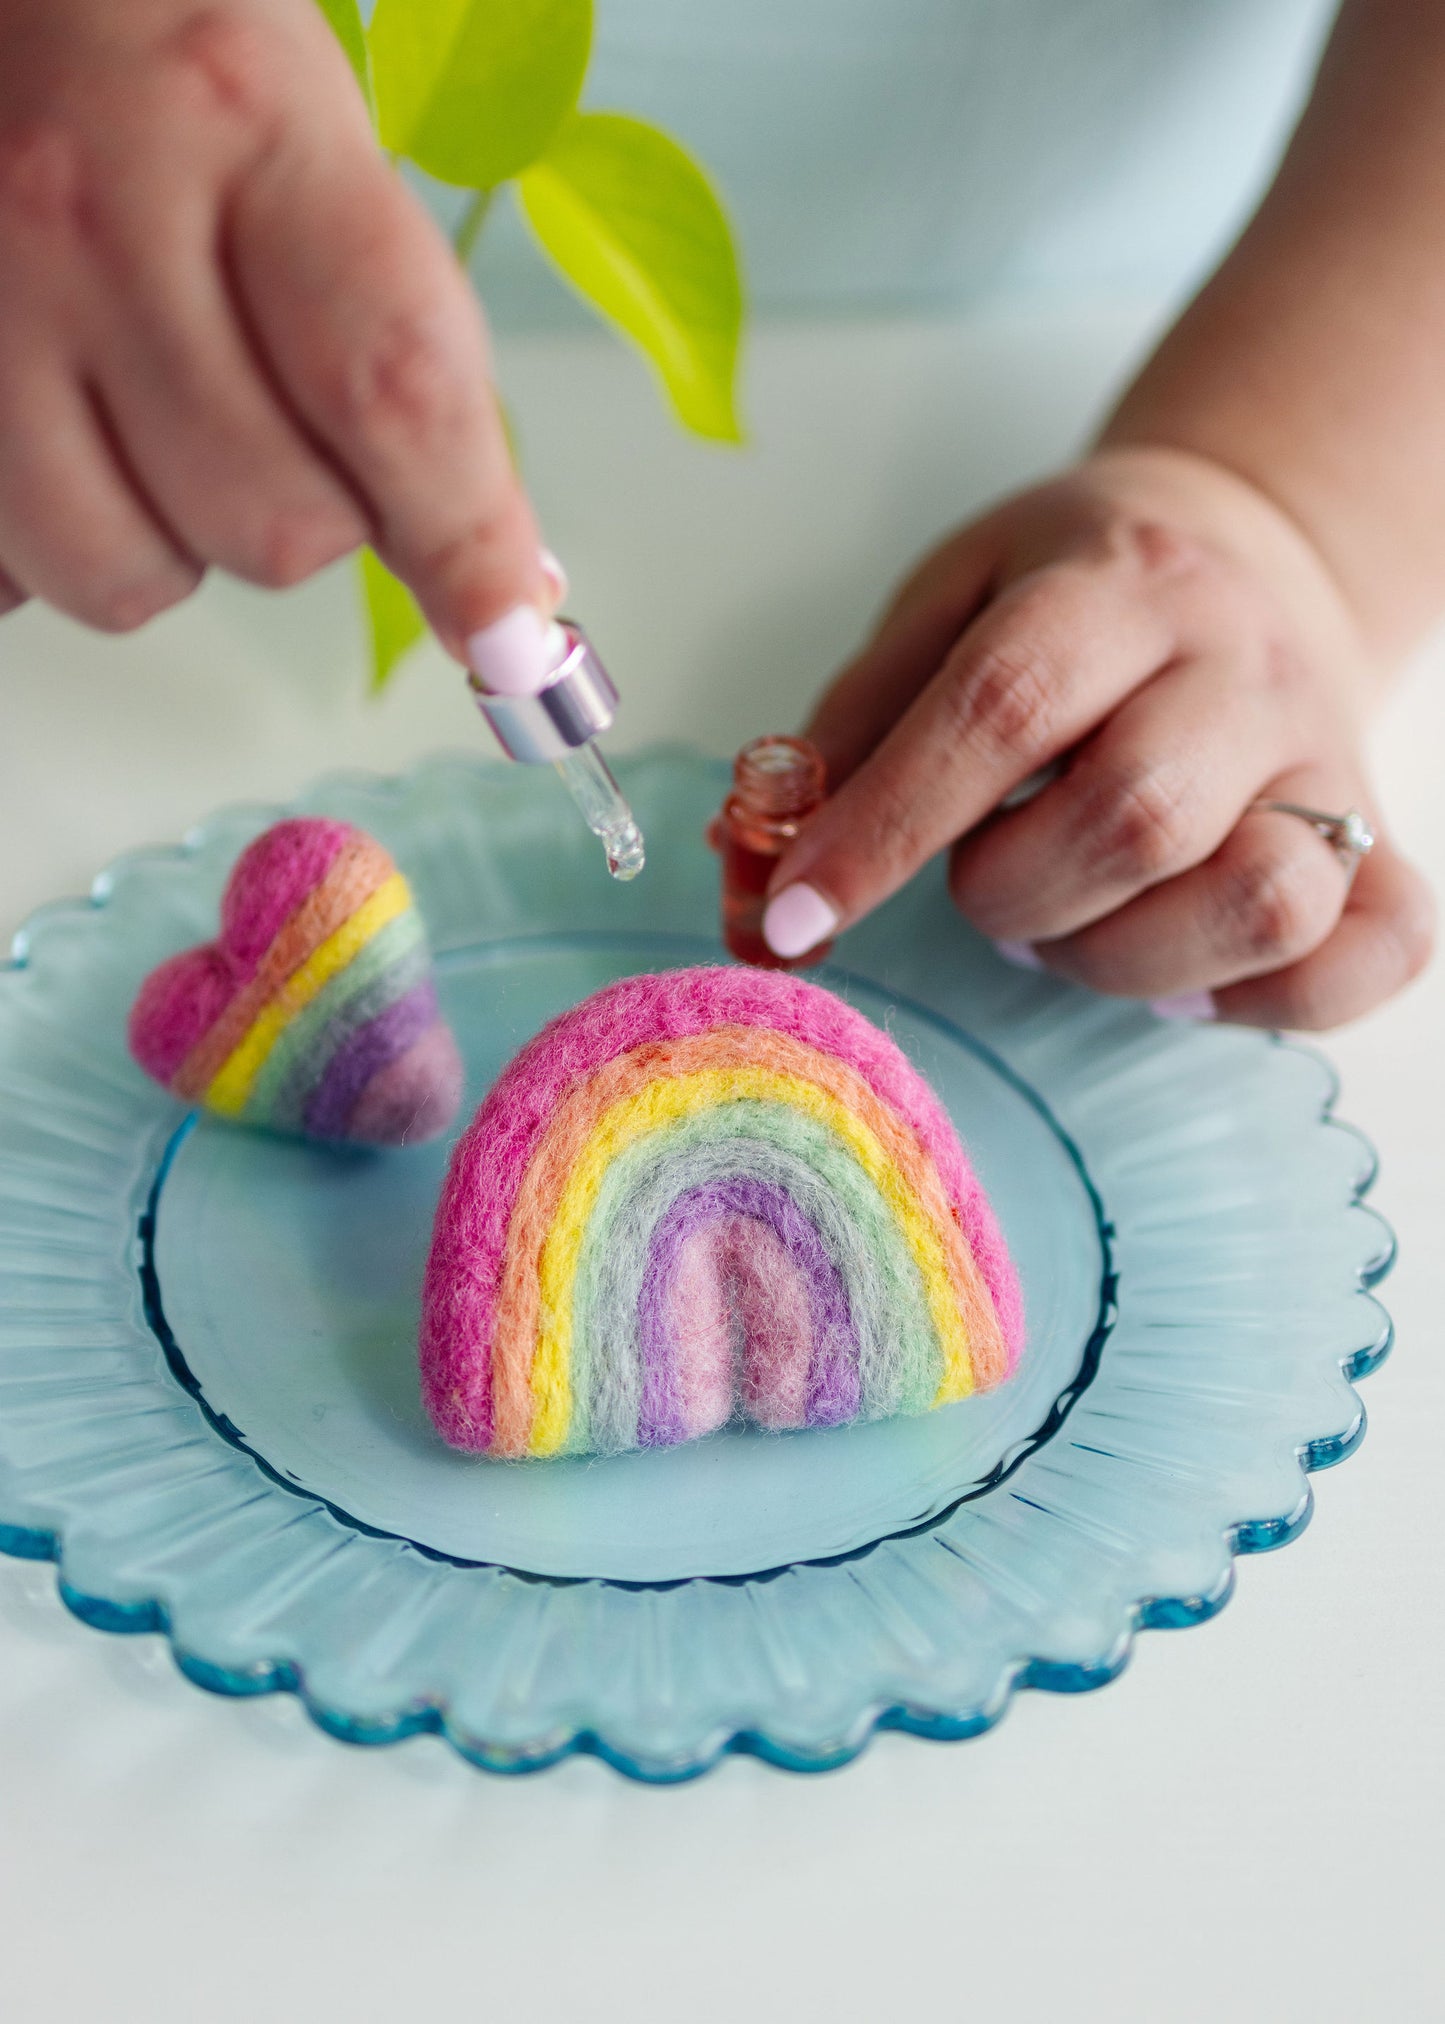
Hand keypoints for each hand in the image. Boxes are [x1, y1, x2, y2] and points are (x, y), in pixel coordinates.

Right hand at [0, 0, 547, 657]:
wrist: (5, 9)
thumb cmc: (184, 83)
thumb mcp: (329, 161)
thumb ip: (413, 364)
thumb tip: (501, 585)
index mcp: (247, 129)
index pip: (391, 390)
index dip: (465, 541)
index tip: (507, 636)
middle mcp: (94, 218)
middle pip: (274, 524)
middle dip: (322, 521)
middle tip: (294, 428)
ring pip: (135, 577)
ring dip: (186, 544)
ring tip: (174, 428)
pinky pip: (23, 573)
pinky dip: (78, 544)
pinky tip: (87, 445)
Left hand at [762, 446, 1433, 1027]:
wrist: (1256, 542)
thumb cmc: (1071, 592)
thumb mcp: (944, 607)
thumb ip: (847, 733)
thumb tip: (745, 875)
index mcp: (1114, 585)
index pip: (1000, 709)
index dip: (885, 828)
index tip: (792, 919)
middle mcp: (1240, 664)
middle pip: (1134, 818)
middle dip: (1011, 894)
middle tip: (985, 884)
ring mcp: (1328, 757)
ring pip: (1260, 898)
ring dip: (1123, 954)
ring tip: (1075, 916)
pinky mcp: (1380, 841)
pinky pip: (1368, 955)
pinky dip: (1264, 1000)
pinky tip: (1181, 967)